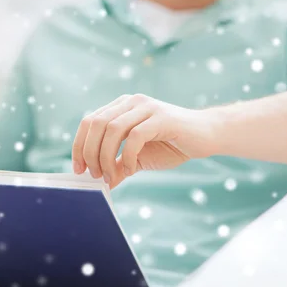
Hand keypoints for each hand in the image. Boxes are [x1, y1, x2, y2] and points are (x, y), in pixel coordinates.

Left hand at [72, 94, 218, 187]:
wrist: (207, 136)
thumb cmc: (172, 145)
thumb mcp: (139, 158)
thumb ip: (120, 167)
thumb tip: (103, 184)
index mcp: (122, 107)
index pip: (89, 121)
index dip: (79, 145)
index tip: (78, 169)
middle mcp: (131, 102)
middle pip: (96, 124)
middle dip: (89, 152)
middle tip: (94, 175)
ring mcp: (147, 107)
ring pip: (112, 128)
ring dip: (106, 156)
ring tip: (109, 175)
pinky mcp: (162, 117)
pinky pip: (135, 136)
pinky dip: (127, 155)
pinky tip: (130, 169)